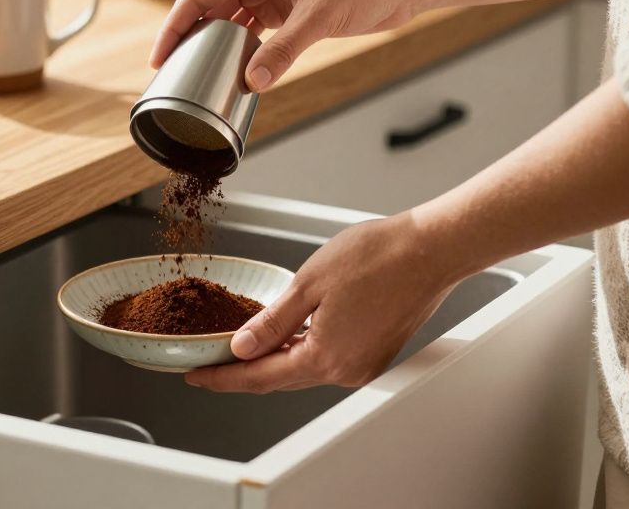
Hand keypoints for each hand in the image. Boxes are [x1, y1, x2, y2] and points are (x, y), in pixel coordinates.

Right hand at [149, 0, 419, 91]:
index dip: (174, 26)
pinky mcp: (284, 7)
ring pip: (226, 19)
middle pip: (206, 7)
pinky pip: (249, 29)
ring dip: (212, 44)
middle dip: (188, 38)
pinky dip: (238, 48)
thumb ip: (283, 51)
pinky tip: (231, 69)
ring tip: (195, 74)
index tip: (159, 57)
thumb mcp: (319, 19)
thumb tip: (252, 82)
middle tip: (172, 73)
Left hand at [185, 213, 455, 392]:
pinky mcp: (377, 352)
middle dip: (243, 373)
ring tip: (241, 350)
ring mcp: (364, 364)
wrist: (430, 249)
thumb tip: (241, 348)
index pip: (259, 377)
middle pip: (281, 378)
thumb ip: (271, 322)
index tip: (197, 376)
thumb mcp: (308, 284)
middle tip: (210, 366)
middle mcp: (346, 370)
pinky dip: (301, 352)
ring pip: (305, 369)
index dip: (223, 378)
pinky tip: (287, 337)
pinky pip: (327, 359)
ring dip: (273, 361)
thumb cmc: (378, 257)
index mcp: (325, 357)